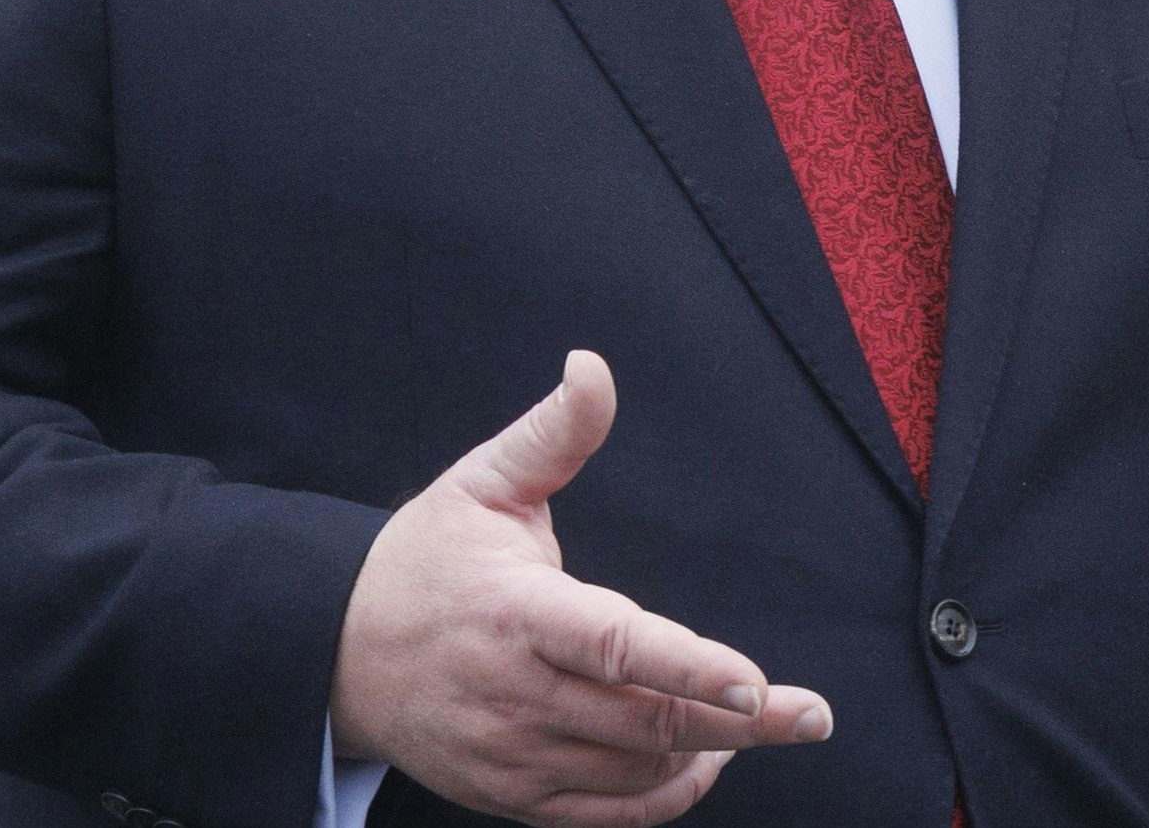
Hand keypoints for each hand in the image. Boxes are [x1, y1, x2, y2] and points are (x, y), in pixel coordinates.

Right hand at [333, 352, 831, 825]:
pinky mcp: (510, 795)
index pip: (615, 646)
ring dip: (706, 752)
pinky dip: (663, 796)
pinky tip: (700, 760)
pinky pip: (605, 814)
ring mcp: (511, 754)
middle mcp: (515, 694)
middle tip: (811, 716)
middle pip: (644, 721)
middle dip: (740, 723)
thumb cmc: (424, 560)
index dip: (689, 668)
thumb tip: (593, 366)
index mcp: (516, 613)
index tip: (755, 683)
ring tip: (752, 719)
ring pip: (634, 772)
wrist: (337, 654)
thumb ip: (552, 433)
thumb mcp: (481, 483)